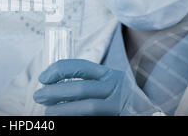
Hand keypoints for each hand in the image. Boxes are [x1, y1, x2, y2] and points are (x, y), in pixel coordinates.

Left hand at [33, 59, 160, 115]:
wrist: (148, 114)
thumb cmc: (122, 101)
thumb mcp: (109, 86)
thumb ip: (88, 84)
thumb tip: (51, 86)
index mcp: (112, 75)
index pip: (82, 66)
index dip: (59, 70)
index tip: (43, 78)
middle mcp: (118, 88)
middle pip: (81, 88)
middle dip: (55, 91)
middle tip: (38, 96)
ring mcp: (119, 107)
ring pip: (87, 107)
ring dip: (62, 109)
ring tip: (47, 111)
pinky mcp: (118, 119)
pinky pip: (92, 118)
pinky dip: (75, 118)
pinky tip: (63, 119)